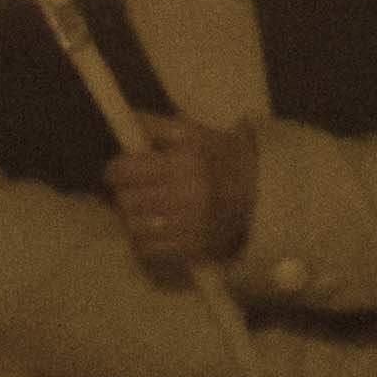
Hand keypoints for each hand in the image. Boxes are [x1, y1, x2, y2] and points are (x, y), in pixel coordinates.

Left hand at [107, 114, 259, 273]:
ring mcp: (190, 227)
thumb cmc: (220, 156)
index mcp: (185, 162)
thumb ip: (154, 126)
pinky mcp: (192, 249)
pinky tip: (153, 230)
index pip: (125, 171)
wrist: (260, 192)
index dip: (116, 170)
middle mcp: (187, 196)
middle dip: (123, 194)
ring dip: (132, 218)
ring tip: (142, 210)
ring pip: (133, 227)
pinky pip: (149, 251)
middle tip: (131, 190)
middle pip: (126, 201)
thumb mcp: (192, 132)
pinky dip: (144, 241)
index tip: (119, 170)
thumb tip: (122, 125)